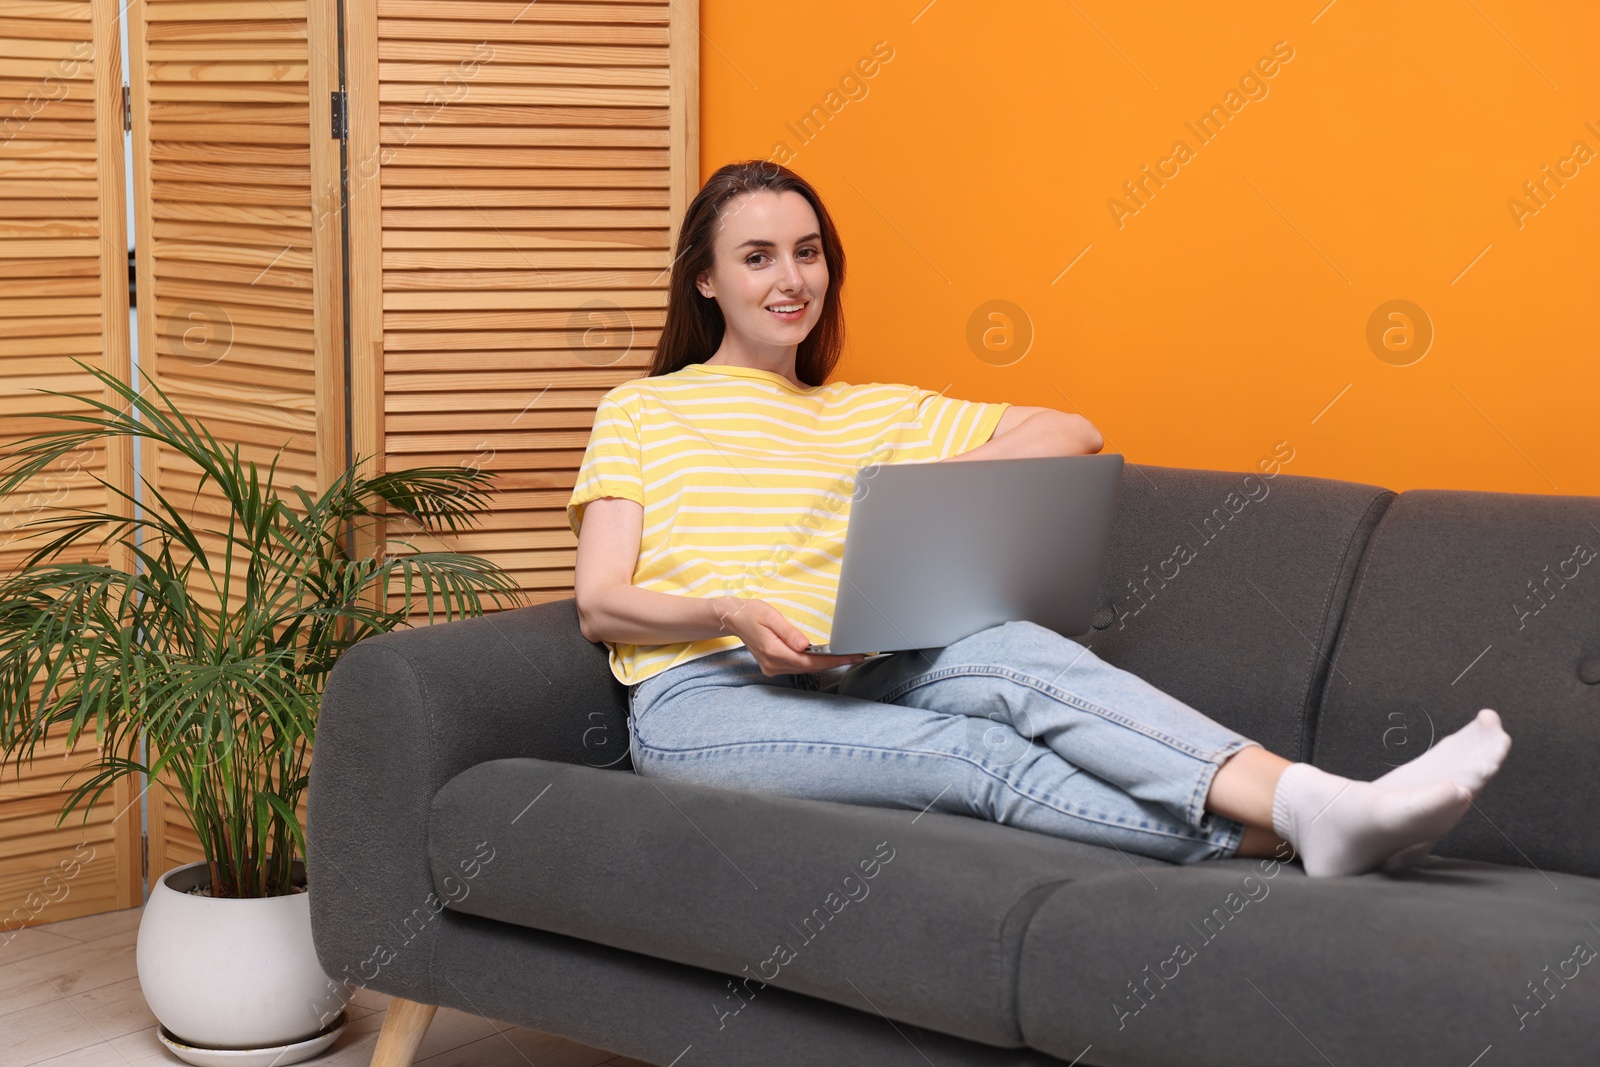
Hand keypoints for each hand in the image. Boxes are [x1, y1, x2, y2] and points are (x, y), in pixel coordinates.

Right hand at [713, 596, 866, 676]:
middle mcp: (772, 664)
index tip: (851, 656)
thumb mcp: (770, 616)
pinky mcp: (773, 666)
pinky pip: (798, 668)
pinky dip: (814, 664)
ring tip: (846, 656)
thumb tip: (806, 645)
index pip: (809, 660)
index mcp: (773, 651)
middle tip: (857, 655)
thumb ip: (789, 631)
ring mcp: (772, 668)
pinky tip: (826, 658)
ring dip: (825, 664)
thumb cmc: (752, 613)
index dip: (832, 660)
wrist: (734, 619)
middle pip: (810, 667)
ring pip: (805, 669)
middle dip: (834, 662)